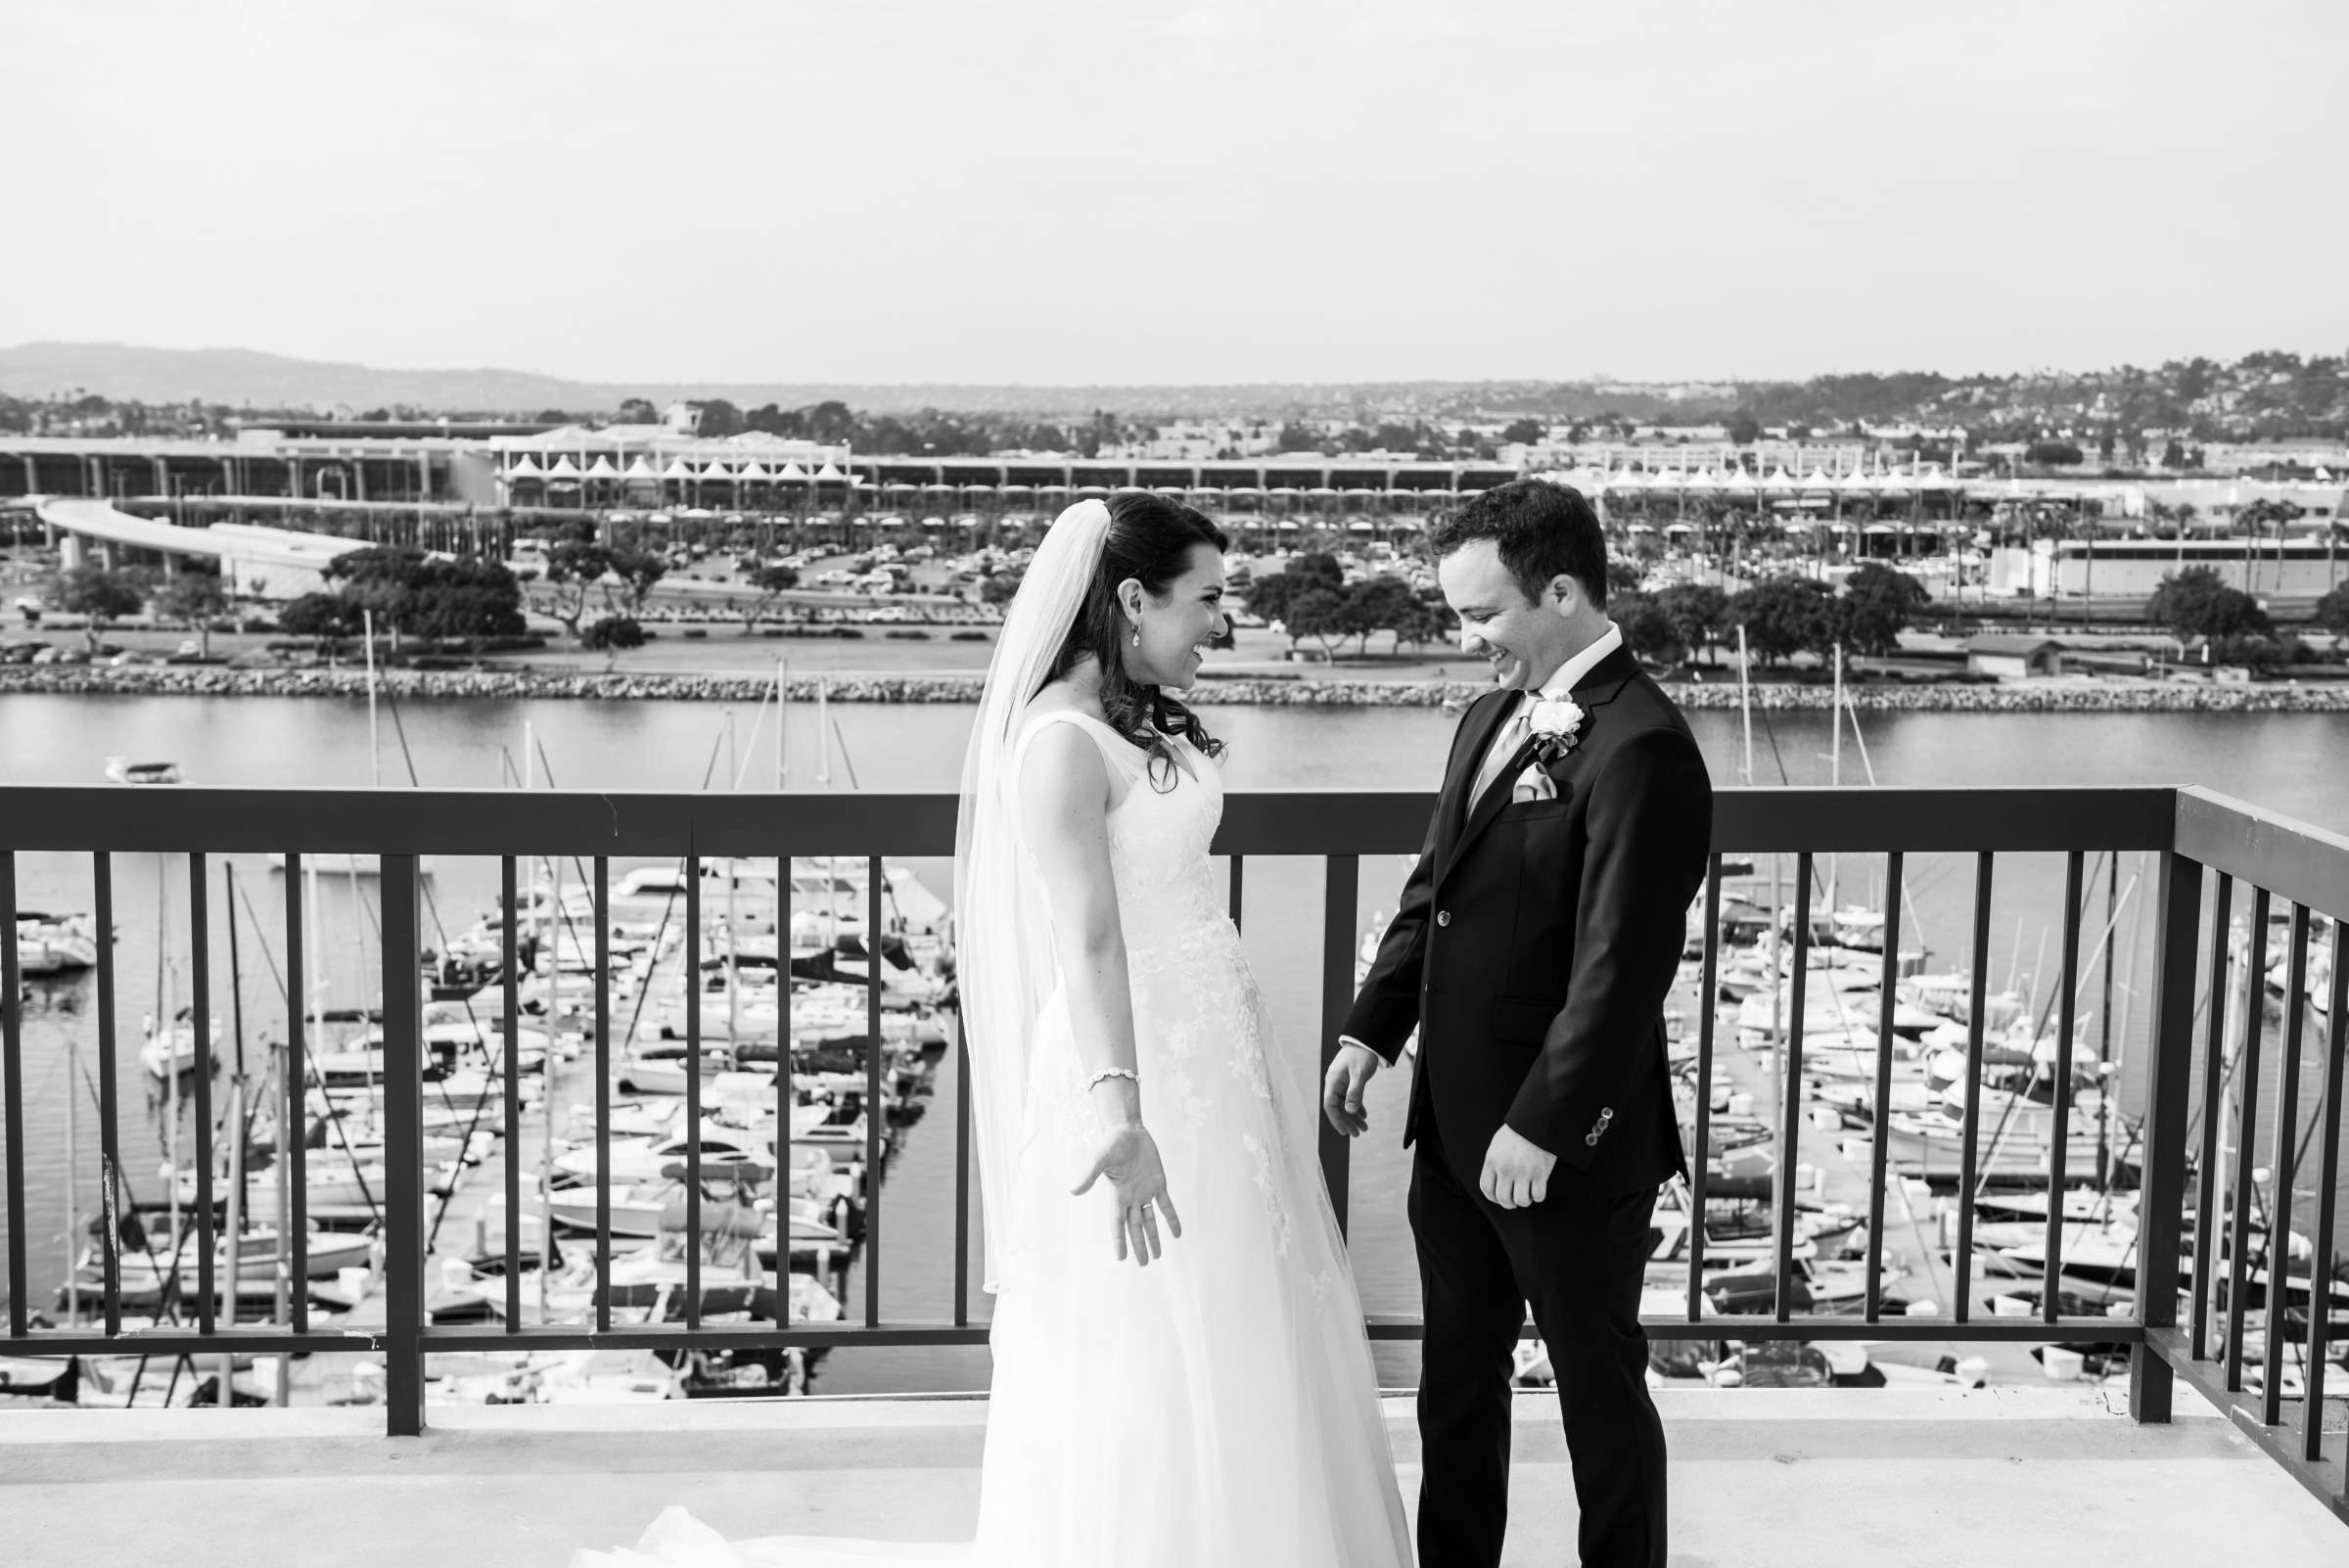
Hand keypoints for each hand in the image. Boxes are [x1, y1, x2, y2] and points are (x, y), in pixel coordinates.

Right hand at [1072, 1122, 1182, 1265]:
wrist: (1127, 1129)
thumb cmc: (1111, 1142)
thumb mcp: (1099, 1159)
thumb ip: (1088, 1175)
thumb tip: (1073, 1191)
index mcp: (1117, 1195)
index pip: (1117, 1223)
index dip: (1119, 1240)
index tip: (1121, 1258)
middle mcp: (1131, 1197)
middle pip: (1135, 1227)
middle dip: (1139, 1245)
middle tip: (1144, 1264)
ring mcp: (1145, 1190)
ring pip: (1150, 1220)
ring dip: (1154, 1237)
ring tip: (1157, 1256)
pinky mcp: (1158, 1182)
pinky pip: (1166, 1205)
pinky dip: (1171, 1219)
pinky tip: (1177, 1233)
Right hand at [1322, 1042, 1382, 1137]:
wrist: (1366, 1041)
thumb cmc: (1361, 1055)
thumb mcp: (1360, 1074)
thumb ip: (1355, 1092)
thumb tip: (1350, 1110)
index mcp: (1333, 1081)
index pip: (1330, 1105)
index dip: (1336, 1119)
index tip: (1344, 1131)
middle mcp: (1335, 1084)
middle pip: (1337, 1107)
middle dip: (1347, 1121)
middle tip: (1357, 1134)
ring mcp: (1341, 1083)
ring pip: (1345, 1104)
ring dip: (1353, 1116)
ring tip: (1364, 1128)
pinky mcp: (1348, 1082)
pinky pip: (1350, 1098)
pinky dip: (1356, 1107)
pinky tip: (1363, 1115)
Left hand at [1479, 1124, 1556, 1208]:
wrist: (1536, 1121)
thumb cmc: (1517, 1133)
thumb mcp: (1497, 1145)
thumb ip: (1494, 1164)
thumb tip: (1495, 1184)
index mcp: (1492, 1160)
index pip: (1486, 1189)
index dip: (1493, 1198)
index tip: (1500, 1198)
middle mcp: (1505, 1168)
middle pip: (1503, 1199)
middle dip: (1510, 1203)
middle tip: (1515, 1199)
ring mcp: (1523, 1171)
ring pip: (1521, 1201)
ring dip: (1525, 1201)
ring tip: (1527, 1193)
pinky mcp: (1540, 1172)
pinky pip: (1538, 1196)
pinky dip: (1539, 1196)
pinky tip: (1538, 1188)